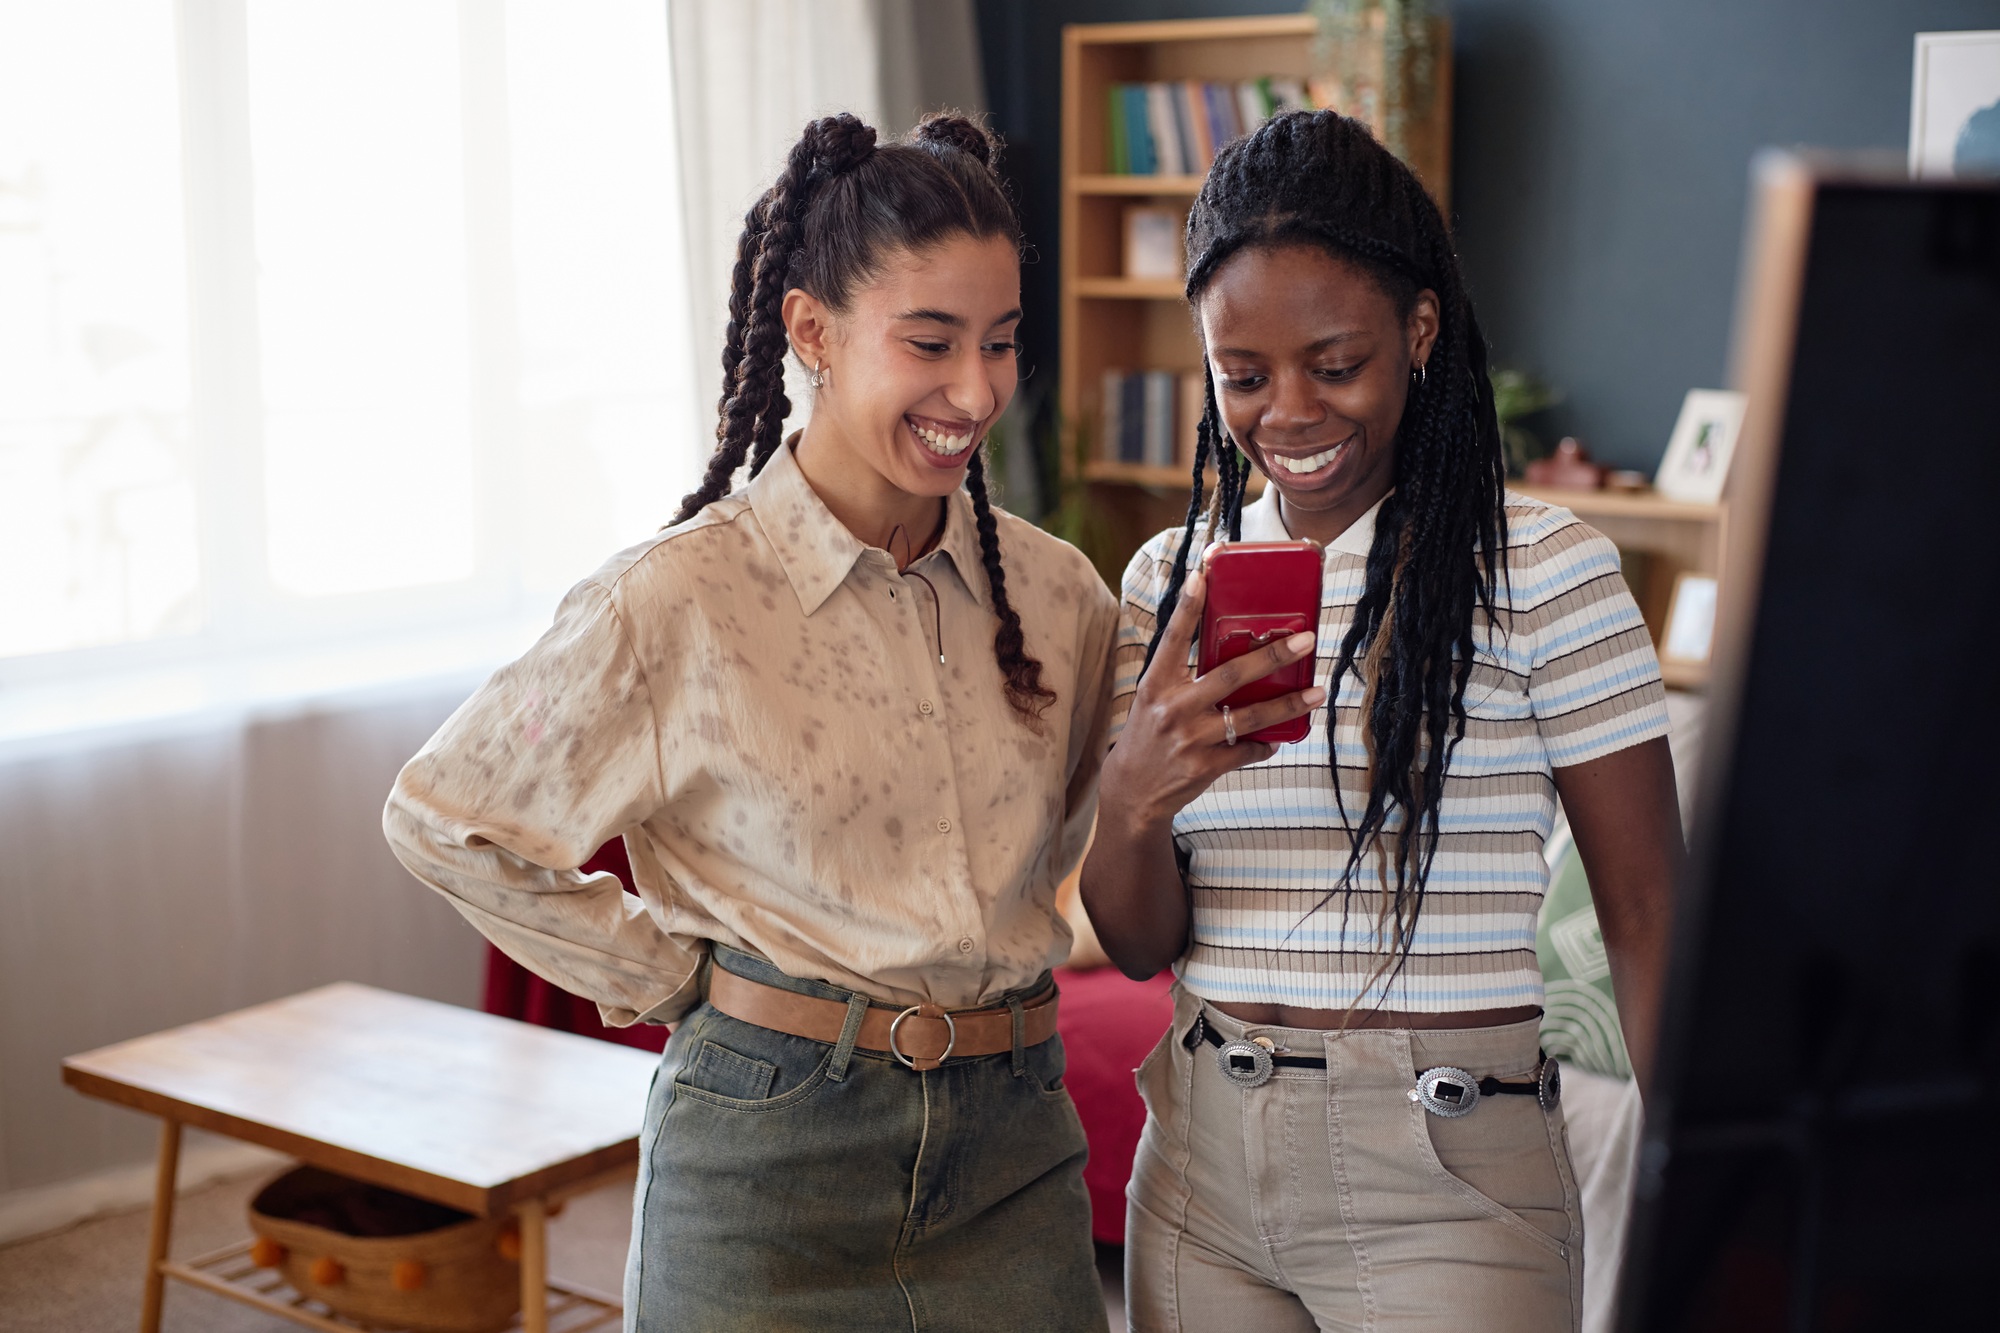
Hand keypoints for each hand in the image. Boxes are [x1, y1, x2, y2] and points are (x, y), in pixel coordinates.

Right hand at [1101, 569, 1324, 831]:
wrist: (1132, 791)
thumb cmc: (1148, 735)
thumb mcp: (1154, 700)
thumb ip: (1183, 676)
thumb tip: (1230, 648)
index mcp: (1156, 684)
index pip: (1173, 638)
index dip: (1188, 606)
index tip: (1203, 576)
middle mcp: (1172, 709)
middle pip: (1230, 676)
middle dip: (1271, 656)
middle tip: (1304, 640)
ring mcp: (1190, 739)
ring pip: (1250, 716)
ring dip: (1288, 704)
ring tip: (1316, 692)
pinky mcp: (1205, 767)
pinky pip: (1247, 750)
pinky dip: (1266, 743)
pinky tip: (1278, 737)